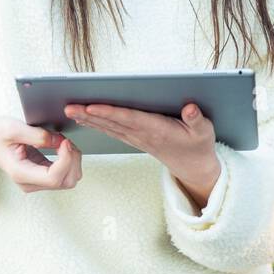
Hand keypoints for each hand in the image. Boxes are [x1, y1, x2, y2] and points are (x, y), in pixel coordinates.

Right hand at [0, 117, 81, 192]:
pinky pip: (64, 175)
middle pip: (66, 181)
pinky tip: (62, 147)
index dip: (66, 160)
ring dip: (73, 161)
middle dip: (73, 160)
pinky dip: (69, 161)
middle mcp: (30, 183)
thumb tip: (60, 142)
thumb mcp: (14, 128)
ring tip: (64, 143)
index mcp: (20, 174)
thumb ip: (38, 136)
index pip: (54, 178)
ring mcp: (36, 183)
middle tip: (66, 141)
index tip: (65, 142)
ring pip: (69, 180)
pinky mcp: (42, 178)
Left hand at [65, 102, 219, 209]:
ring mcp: (137, 138)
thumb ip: (197, 120)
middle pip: (112, 123)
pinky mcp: (135, 139)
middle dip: (90, 115)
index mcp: (157, 131)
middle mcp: (143, 135)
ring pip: (108, 127)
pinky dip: (96, 123)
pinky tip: (83, 118)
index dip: (110, 113)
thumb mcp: (204, 132)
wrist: (194, 167)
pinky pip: (112, 131)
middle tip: (69, 107)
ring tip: (69, 110)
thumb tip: (190, 108)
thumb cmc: (198, 146)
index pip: (129, 119)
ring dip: (88, 119)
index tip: (92, 107)